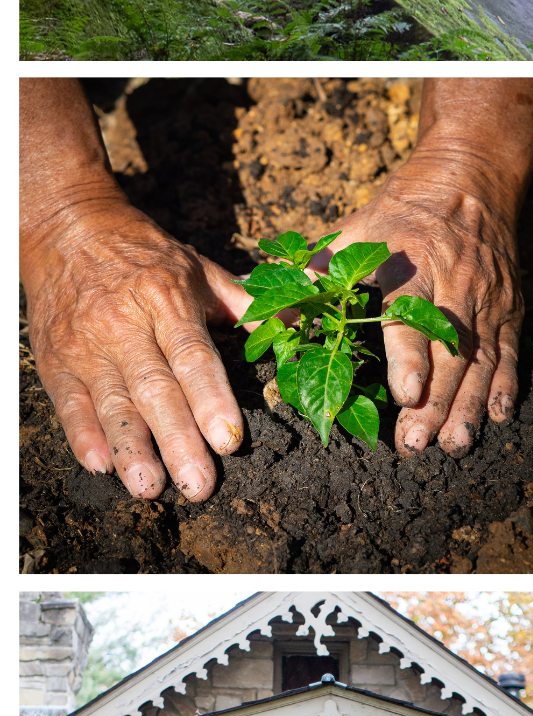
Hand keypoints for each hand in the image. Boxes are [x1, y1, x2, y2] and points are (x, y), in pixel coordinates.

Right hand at [20, 78, 251, 500]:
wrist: (66, 228)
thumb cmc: (146, 255)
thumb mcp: (199, 269)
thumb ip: (245, 303)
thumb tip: (296, 323)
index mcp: (166, 301)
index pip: (193, 357)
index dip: (212, 400)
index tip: (230, 440)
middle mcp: (124, 325)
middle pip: (155, 390)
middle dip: (178, 441)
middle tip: (199, 484)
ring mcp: (86, 345)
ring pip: (112, 403)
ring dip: (131, 448)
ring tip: (149, 487)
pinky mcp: (55, 358)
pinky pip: (68, 401)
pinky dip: (82, 433)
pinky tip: (100, 464)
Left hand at [314, 78, 532, 456]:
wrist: (471, 177)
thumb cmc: (403, 209)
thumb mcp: (358, 228)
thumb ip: (318, 270)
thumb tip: (263, 304)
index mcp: (412, 262)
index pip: (410, 316)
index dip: (408, 358)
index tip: (404, 395)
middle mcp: (456, 283)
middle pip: (449, 352)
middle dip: (435, 401)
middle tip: (417, 444)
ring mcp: (487, 298)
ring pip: (481, 359)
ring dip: (468, 405)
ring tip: (454, 445)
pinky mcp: (508, 307)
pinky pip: (510, 351)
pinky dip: (506, 385)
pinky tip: (498, 417)